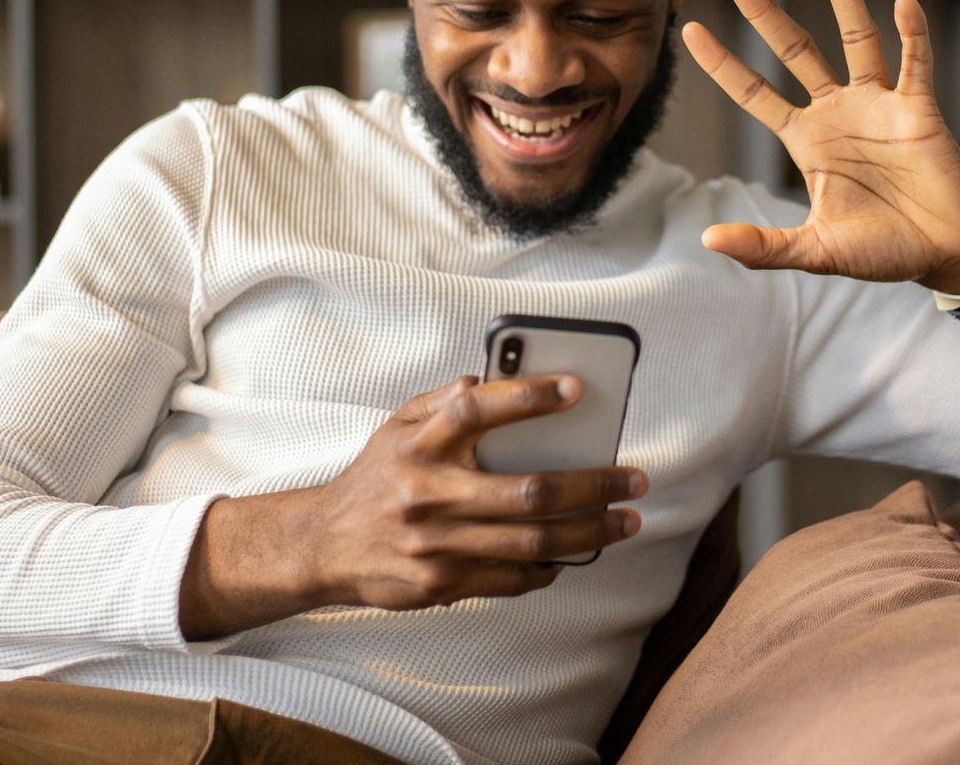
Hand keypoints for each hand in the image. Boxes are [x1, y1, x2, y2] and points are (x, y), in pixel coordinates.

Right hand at [303, 374, 648, 610]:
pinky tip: (574, 554)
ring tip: (624, 520)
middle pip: (529, 491)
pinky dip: (549, 568)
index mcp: (420, 445)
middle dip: (594, 486)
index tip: (576, 388)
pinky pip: (511, 579)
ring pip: (532, 543)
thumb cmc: (375, 478)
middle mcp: (429, 494)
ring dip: (589, 533)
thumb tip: (489, 376)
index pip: (477, 409)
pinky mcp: (441, 583)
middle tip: (635, 479)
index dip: (528, 395)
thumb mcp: (397, 427)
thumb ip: (443, 400)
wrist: (324, 546)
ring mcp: (437, 544)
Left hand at [682, 0, 959, 292]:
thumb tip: (709, 240)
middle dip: (763, 11)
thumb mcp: (817, 250)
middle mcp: (838, 112)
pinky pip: (915, 63)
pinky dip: (913, 34)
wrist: (946, 254)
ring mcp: (879, 105)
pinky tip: (903, 3)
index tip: (690, 29)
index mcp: (807, 140)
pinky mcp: (920, 110)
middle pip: (794, 48)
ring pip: (856, 37)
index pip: (755, 92)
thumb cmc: (885, 250)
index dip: (723, 64)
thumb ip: (766, 246)